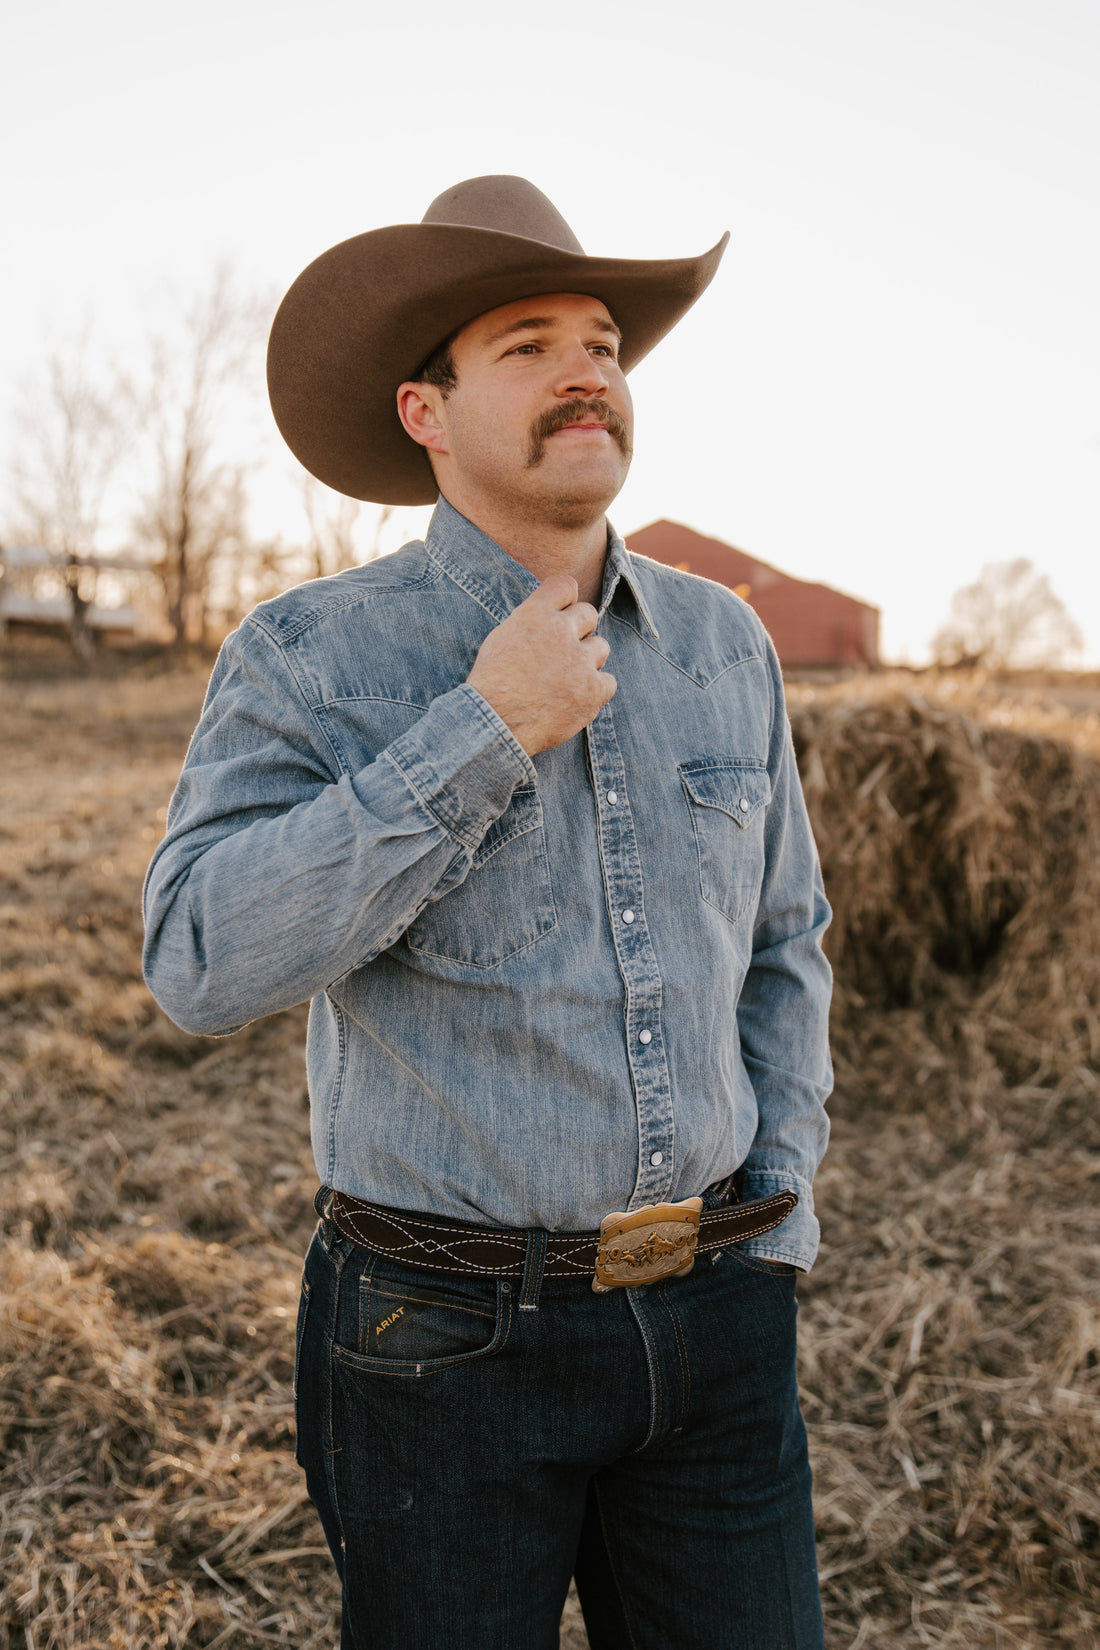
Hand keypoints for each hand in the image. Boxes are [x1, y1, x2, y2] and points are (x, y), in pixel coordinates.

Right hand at [466, 575, 616, 754]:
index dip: (565, 601)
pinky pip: (609, 681)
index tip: (561, 616)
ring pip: (601, 647)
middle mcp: (560, 631)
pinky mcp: (593, 690)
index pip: (566, 585)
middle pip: (588, 614)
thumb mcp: (502, 638)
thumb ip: (531, 621)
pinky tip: (576, 698)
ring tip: (566, 679)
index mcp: (535, 614)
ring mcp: (580, 661)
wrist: (494, 724)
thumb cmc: (493, 685)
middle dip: (578, 631)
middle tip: (563, 653)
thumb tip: (552, 614)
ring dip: (588, 660)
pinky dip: (596, 690)